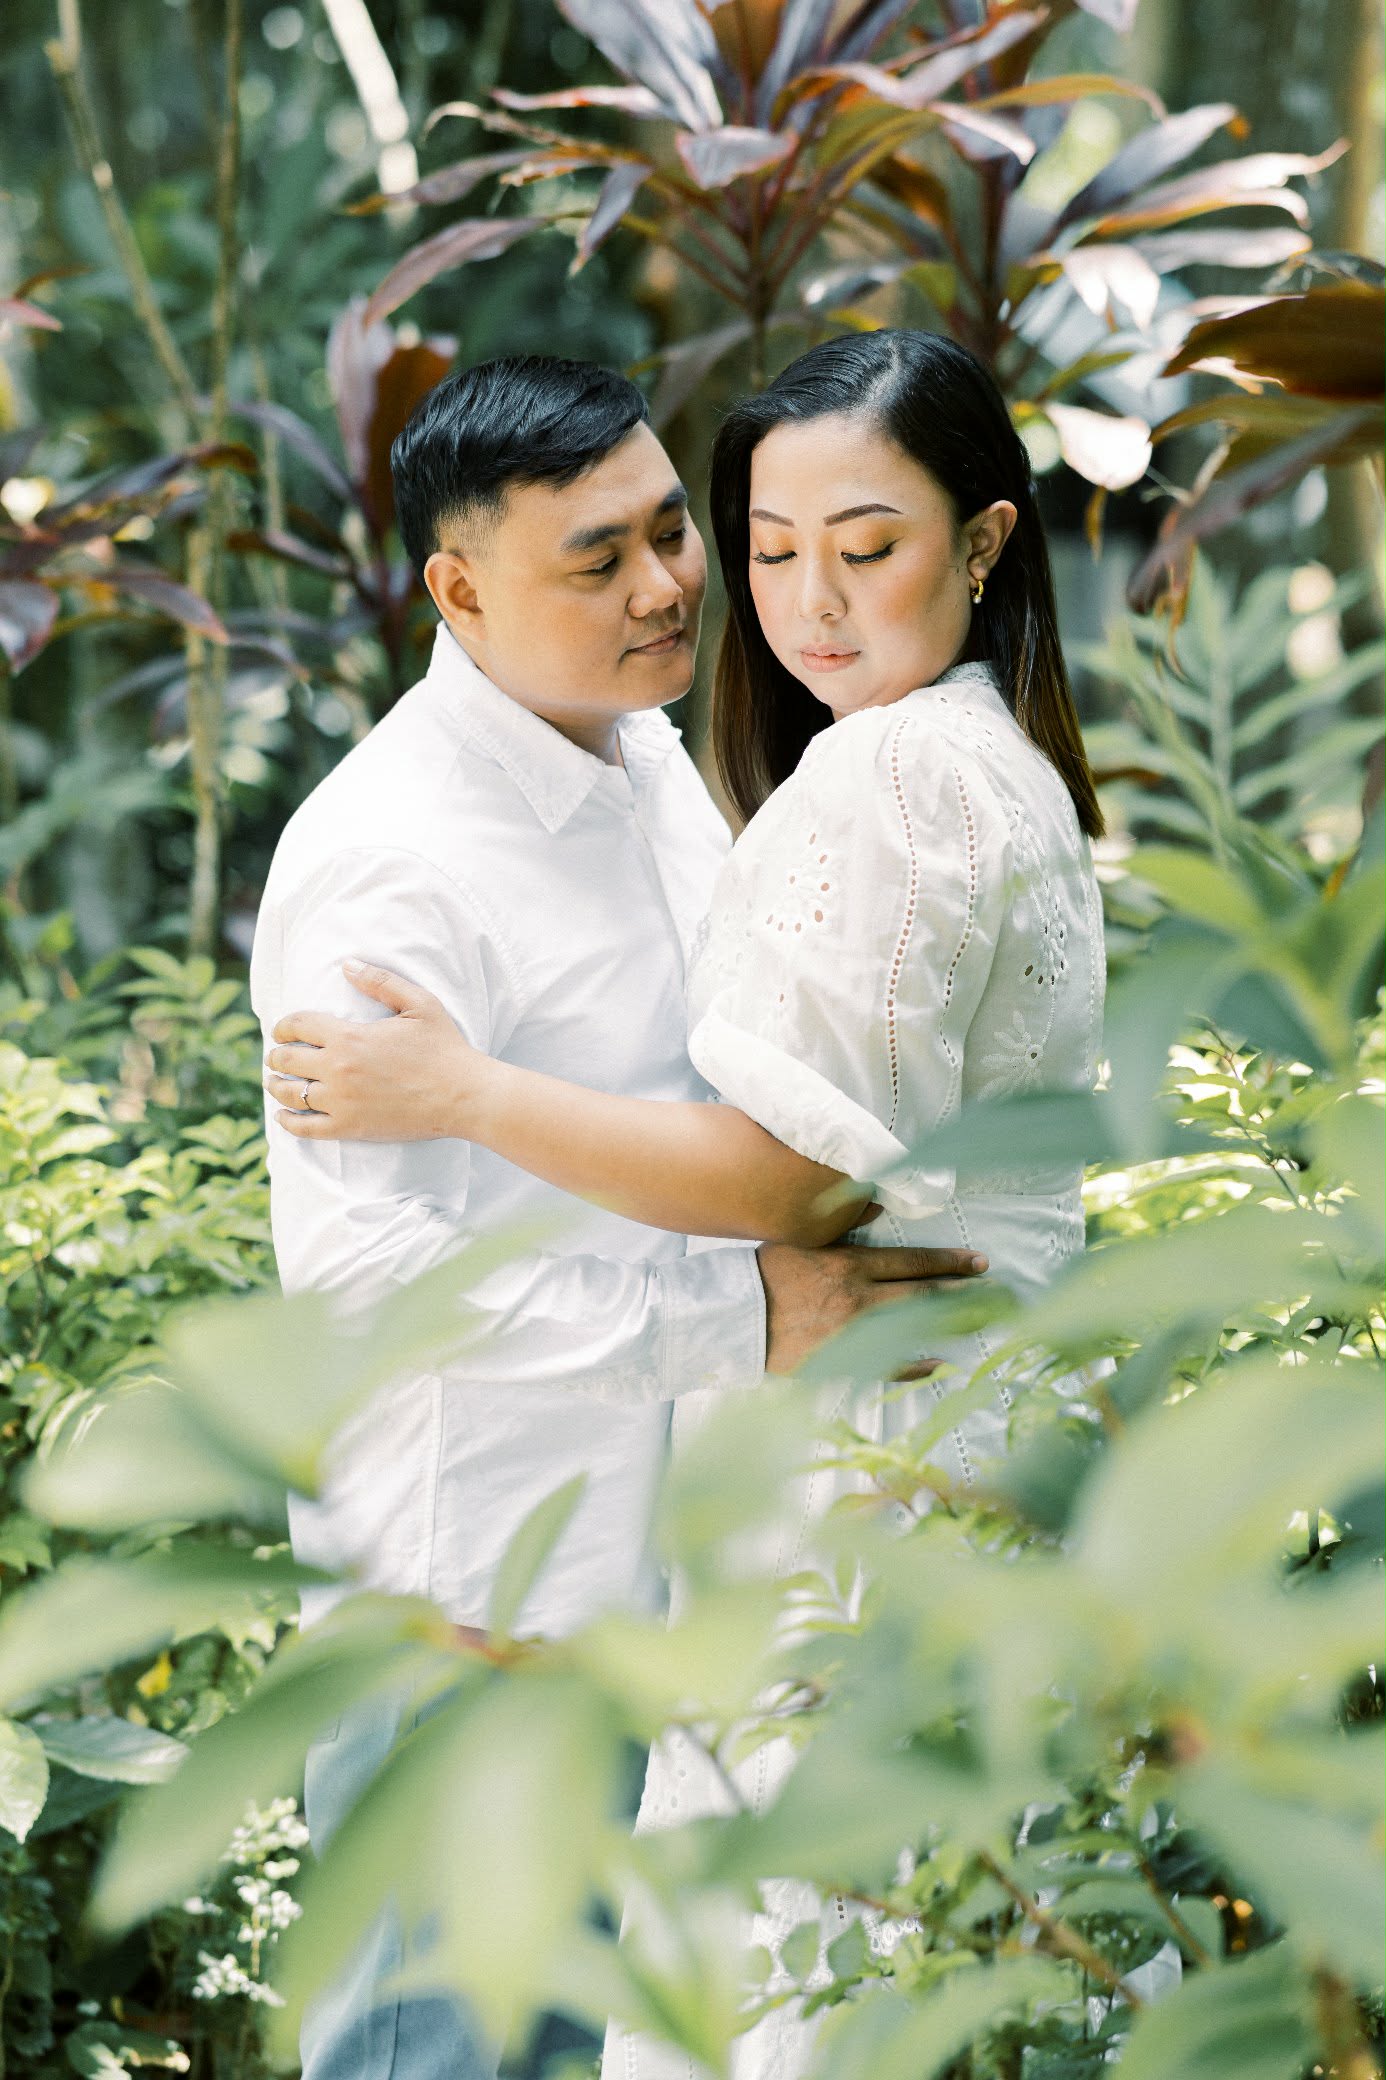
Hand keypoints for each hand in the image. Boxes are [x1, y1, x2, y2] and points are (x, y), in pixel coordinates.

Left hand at [264, 960, 488, 1142]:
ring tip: (277, 1081)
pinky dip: (287, 1121)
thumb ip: (380, 981)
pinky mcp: (348, 1128)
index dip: (284, 1025)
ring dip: (276, 1084)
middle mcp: (337, 1068)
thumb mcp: (418, 1003)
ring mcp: (340, 1101)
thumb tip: (346, 964)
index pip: (297, 1025)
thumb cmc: (444, 1048)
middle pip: (285, 1059)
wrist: (464, 1096)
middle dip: (277, 1054)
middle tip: (278, 1055)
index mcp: (349, 1036)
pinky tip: (284, 1115)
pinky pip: (303, 1127)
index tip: (282, 1030)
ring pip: (288, 1092)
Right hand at [757, 1240, 986, 1378]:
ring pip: (913, 1328)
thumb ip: (842, 1227)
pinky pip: (888, 1365)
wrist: (734, 1319)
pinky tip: (941, 1364)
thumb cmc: (763, 1274)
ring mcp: (853, 1333)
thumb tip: (878, 1206)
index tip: (978, 1263)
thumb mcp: (802, 1239)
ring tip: (981, 1320)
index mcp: (849, 1264)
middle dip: (963, 1292)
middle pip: (924, 1294)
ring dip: (949, 1324)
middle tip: (997, 1293)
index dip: (950, 1262)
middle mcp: (859, 1298)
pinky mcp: (843, 1360)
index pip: (913, 1262)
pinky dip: (916, 1366)